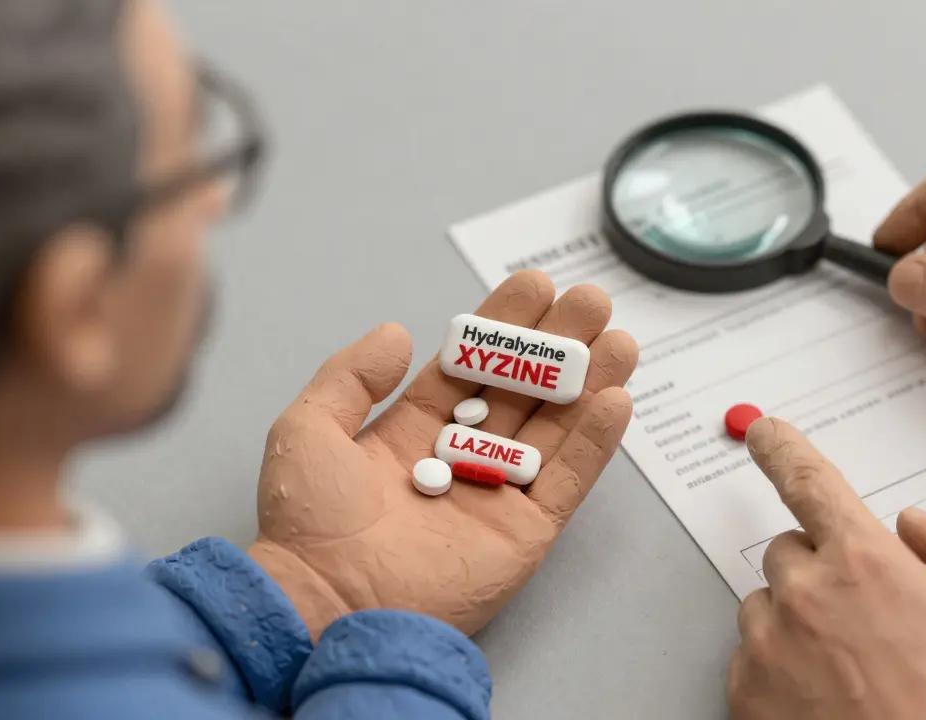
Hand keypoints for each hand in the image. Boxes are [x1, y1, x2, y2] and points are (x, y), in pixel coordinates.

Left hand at [247, 271, 637, 635]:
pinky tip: (616, 399)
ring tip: (618, 338)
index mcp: (413, 432)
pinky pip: (567, 482)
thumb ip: (350, 376)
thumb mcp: (308, 428)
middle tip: (591, 300)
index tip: (536, 285)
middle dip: (558, 345)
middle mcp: (461, 458)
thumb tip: (397, 332)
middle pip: (523, 391)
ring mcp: (496, 496)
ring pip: (555, 429)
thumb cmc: (306, 521)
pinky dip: (594, 443)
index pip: (472, 368)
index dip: (505, 326)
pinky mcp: (524, 534)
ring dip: (589, 384)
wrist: (324, 601)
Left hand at [729, 417, 925, 719]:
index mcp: (862, 560)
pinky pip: (749, 658)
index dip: (782, 449)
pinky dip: (777, 668)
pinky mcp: (746, 691)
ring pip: (766, 606)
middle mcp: (805, 593)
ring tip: (849, 668)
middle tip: (864, 618)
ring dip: (796, 620)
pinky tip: (824, 696)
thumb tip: (915, 523)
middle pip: (789, 553)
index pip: (809, 480)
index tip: (763, 432)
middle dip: (820, 571)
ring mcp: (768, 644)